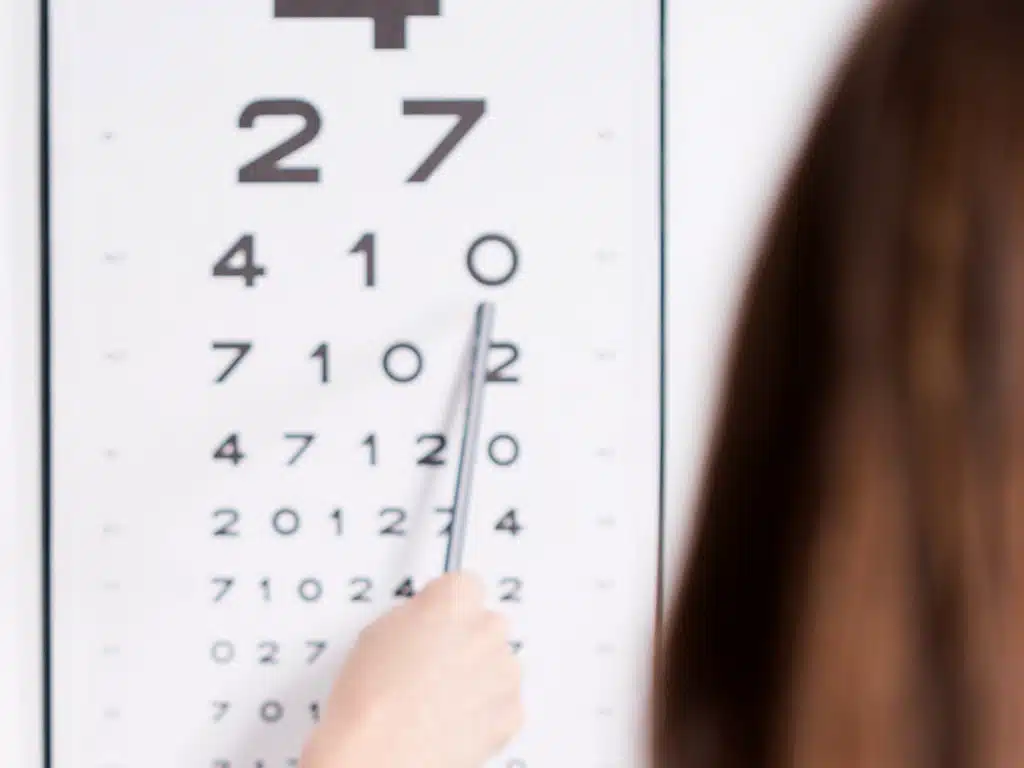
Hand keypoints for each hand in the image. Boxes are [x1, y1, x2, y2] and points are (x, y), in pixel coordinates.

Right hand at [300, 571, 523, 767]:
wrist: (378, 758)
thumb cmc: (370, 701)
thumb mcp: (377, 633)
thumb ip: (415, 615)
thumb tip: (426, 619)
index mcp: (454, 600)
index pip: (465, 585)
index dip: (447, 607)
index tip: (439, 620)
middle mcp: (487, 629)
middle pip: (486, 624)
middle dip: (466, 642)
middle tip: (434, 667)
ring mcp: (504, 671)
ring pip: (498, 665)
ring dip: (478, 678)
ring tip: (438, 701)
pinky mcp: (513, 713)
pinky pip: (504, 704)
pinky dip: (486, 713)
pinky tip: (452, 722)